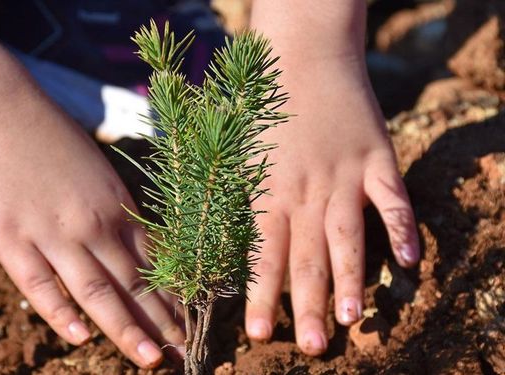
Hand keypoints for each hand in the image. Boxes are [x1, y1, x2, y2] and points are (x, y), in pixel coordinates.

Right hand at [0, 102, 183, 367]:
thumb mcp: (97, 170)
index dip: (174, 297)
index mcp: (116, 206)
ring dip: (127, 329)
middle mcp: (93, 224)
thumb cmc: (50, 136)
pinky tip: (81, 338)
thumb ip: (114, 209)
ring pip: (97, 292)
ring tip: (152, 360)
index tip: (191, 324)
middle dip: (163, 324)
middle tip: (186, 356)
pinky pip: (41, 285)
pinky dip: (62, 313)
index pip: (154, 262)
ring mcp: (53, 234)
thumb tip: (133, 241)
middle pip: (134, 284)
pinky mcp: (12, 240)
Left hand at [244, 56, 418, 354]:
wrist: (301, 56)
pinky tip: (410, 261)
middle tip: (311, 347)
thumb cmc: (260, 108)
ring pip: (348, 238)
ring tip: (352, 319)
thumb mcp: (238, 154)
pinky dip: (403, 228)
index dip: (260, 296)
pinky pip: (392, 200)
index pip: (262, 255)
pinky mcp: (376, 159)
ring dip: (351, 279)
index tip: (259, 334)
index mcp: (267, 192)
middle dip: (307, 306)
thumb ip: (239, 200)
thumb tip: (232, 247)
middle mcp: (305, 192)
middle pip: (306, 258)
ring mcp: (344, 177)